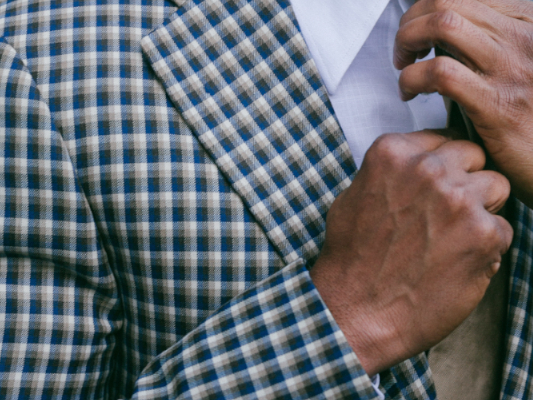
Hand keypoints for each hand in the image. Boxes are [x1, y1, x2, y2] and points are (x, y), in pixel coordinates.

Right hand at [311, 131, 512, 375]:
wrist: (357, 310)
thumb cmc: (351, 258)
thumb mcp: (355, 196)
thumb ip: (390, 172)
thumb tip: (414, 163)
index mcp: (393, 153)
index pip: (443, 138)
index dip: (443, 163)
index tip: (437, 183)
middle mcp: (427, 168)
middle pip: (473, 155)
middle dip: (465, 179)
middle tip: (446, 212)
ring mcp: (458, 199)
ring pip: (496, 185)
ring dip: (480, 209)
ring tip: (452, 238)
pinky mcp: (483, 235)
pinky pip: (503, 228)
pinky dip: (486, 246)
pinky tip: (456, 262)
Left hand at [394, 0, 532, 206]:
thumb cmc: (532, 117)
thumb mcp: (518, 68)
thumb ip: (487, 47)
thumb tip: (440, 42)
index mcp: (527, 23)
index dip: (426, 9)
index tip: (415, 33)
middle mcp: (522, 37)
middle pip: (447, 3)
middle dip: (411, 22)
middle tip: (404, 51)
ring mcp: (510, 68)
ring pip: (443, 25)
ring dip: (407, 43)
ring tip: (404, 67)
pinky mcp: (495, 103)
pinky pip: (440, 73)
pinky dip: (412, 78)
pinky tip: (410, 93)